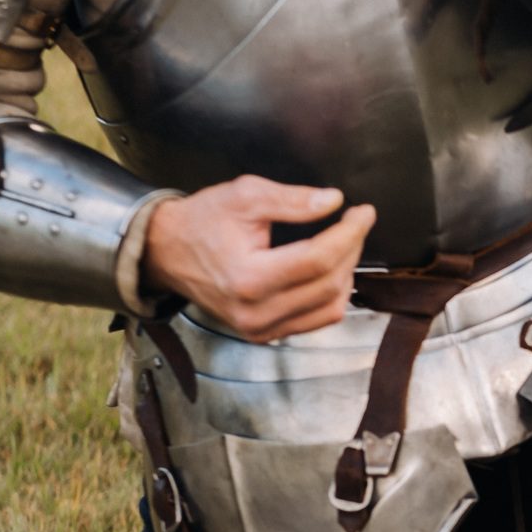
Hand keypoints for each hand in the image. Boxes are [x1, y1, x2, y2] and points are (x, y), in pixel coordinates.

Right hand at [143, 176, 375, 340]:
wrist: (167, 252)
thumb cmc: (202, 221)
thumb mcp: (244, 196)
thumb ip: (292, 199)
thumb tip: (334, 201)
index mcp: (249, 278)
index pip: (319, 259)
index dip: (349, 233)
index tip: (363, 212)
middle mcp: (256, 313)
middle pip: (329, 284)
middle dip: (351, 249)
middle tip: (354, 223)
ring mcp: (260, 330)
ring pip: (330, 308)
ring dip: (346, 274)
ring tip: (343, 244)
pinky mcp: (265, 335)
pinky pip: (316, 321)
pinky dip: (332, 295)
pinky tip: (330, 270)